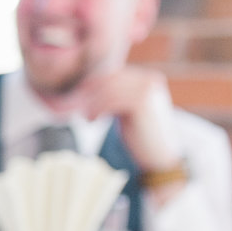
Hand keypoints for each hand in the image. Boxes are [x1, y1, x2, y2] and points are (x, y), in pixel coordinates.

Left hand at [77, 66, 185, 180]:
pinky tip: (92, 120)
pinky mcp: (142, 101)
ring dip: (91, 103)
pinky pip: (111, 100)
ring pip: (108, 90)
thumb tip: (86, 85)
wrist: (159, 155)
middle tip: (72, 106)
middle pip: (109, 80)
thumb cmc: (140, 134)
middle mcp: (148, 80)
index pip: (113, 75)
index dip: (91, 85)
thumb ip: (116, 95)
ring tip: (85, 117)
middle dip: (88, 93)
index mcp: (146, 78)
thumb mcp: (127, 110)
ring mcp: (147, 89)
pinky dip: (97, 109)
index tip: (75, 97)